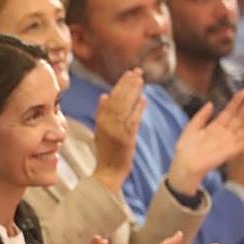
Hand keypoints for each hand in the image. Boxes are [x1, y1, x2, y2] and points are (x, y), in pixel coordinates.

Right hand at [92, 69, 145, 193]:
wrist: (108, 171)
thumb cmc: (107, 152)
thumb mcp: (100, 131)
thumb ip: (101, 113)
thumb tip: (104, 95)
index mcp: (100, 121)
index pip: (110, 98)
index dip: (120, 84)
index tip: (128, 73)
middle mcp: (106, 124)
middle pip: (117, 99)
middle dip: (127, 84)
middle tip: (137, 71)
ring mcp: (116, 130)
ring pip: (125, 106)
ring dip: (133, 92)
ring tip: (141, 80)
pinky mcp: (126, 138)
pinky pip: (133, 119)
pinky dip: (138, 108)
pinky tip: (144, 99)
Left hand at [169, 87, 243, 194]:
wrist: (184, 165)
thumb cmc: (186, 148)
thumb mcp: (191, 128)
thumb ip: (201, 116)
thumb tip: (210, 103)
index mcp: (216, 126)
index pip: (229, 111)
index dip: (236, 101)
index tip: (243, 90)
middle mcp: (226, 133)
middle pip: (240, 116)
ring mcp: (230, 141)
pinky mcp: (232, 151)